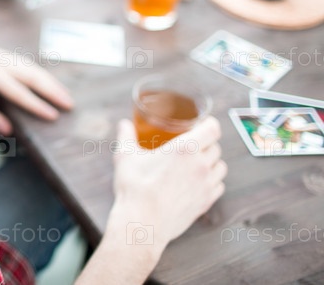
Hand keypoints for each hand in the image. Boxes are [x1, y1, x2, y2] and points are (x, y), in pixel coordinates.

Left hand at [0, 48, 72, 134]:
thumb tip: (9, 129)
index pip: (19, 91)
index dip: (37, 104)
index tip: (54, 116)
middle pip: (31, 75)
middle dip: (51, 90)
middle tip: (69, 105)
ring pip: (30, 67)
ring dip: (48, 82)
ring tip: (65, 97)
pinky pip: (24, 64)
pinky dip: (38, 75)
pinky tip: (48, 85)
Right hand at [110, 117, 226, 251]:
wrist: (143, 222)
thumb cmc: (135, 187)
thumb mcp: (125, 156)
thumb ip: (126, 136)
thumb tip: (124, 124)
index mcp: (185, 148)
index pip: (213, 129)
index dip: (209, 124)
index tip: (202, 124)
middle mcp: (200, 164)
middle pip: (216, 147)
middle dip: (207, 143)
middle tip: (193, 145)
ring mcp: (206, 185)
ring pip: (220, 167)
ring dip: (212, 162)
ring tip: (197, 163)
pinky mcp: (206, 202)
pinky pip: (219, 186)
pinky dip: (212, 181)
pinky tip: (199, 182)